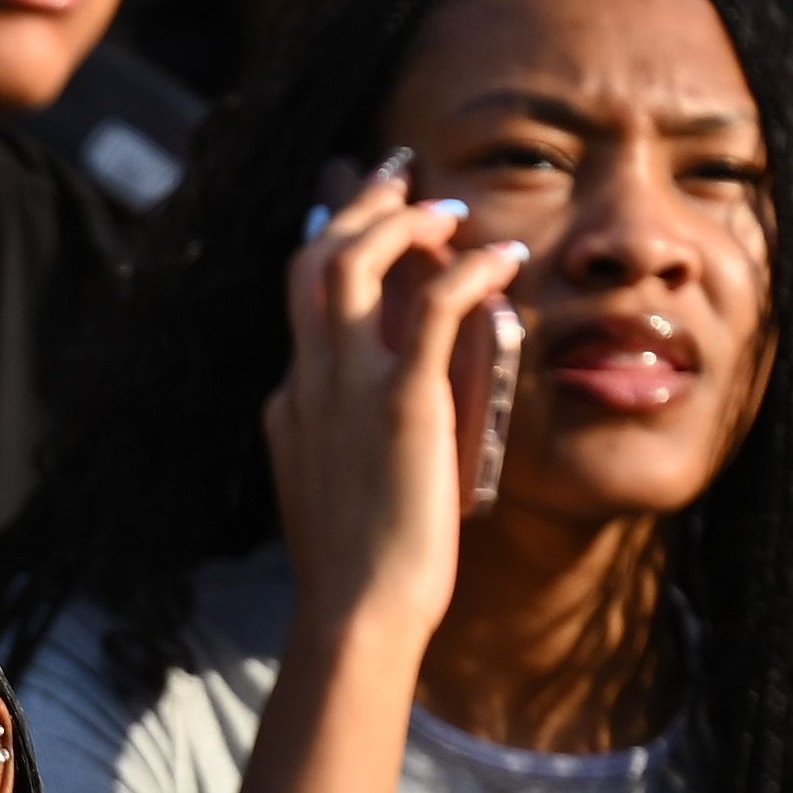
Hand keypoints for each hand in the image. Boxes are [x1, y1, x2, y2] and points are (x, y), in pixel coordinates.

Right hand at [265, 151, 529, 664]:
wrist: (356, 613)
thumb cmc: (357, 573)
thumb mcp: (331, 491)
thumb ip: (335, 441)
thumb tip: (366, 415)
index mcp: (292, 403)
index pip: (303, 304)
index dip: (333, 248)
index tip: (363, 220)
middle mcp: (309, 383)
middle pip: (313, 261)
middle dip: (356, 208)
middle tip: (400, 178)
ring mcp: (346, 390)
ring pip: (352, 264)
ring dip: (402, 224)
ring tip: (448, 212)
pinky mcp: (399, 404)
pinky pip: (431, 309)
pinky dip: (468, 271)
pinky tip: (500, 260)